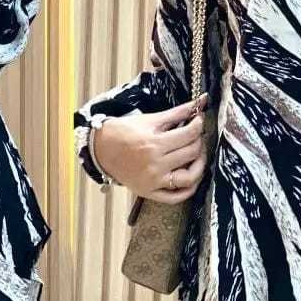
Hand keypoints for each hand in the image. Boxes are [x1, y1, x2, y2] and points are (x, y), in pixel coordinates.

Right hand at [94, 93, 210, 203]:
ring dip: (200, 165)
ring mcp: (153, 181)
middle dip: (199, 141)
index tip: (198, 120)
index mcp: (154, 144)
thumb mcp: (150, 119)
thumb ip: (177, 113)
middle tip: (197, 135)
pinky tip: (191, 177)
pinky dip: (188, 189)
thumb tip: (199, 102)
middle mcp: (154, 165)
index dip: (198, 125)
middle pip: (191, 153)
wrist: (100, 149)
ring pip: (189, 178)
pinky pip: (175, 197)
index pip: (189, 135)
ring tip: (198, 155)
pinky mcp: (149, 192)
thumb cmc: (122, 132)